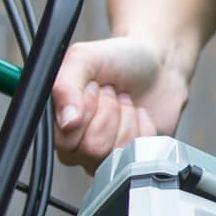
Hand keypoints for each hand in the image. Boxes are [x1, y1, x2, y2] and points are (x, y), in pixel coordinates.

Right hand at [52, 35, 189, 169]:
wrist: (156, 62)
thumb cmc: (118, 59)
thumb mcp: (84, 58)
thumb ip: (66, 85)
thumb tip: (67, 120)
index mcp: (59, 122)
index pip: (66, 140)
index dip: (85, 112)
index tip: (93, 88)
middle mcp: (79, 144)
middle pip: (93, 149)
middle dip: (108, 112)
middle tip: (110, 93)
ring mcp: (106, 154)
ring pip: (116, 153)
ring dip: (126, 119)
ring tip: (124, 101)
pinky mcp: (132, 157)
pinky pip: (139, 154)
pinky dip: (144, 127)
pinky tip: (137, 113)